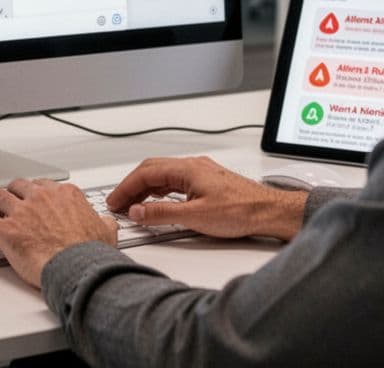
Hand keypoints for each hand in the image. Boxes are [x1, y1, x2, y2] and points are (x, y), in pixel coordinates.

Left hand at [0, 178, 117, 287]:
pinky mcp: (6, 230)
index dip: (35, 193)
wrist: (77, 269)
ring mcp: (22, 212)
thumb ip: (103, 222)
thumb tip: (106, 222)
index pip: (43, 185)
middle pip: (18, 186)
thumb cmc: (90, 253)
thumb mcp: (106, 232)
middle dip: (12, 193)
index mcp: (64, 195)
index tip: (32, 200)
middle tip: (9, 204)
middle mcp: (41, 197)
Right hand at [106, 156, 307, 240]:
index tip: (114, 201)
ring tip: (133, 206)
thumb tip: (138, 212)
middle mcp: (193, 166)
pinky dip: (159, 191)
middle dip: (132, 186)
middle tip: (118, 203)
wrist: (269, 212)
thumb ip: (162, 214)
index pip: (146, 173)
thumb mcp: (195, 217)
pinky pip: (175, 182)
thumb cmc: (241, 210)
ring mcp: (200, 173)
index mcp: (187, 169)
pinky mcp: (207, 182)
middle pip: (152, 170)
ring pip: (163, 176)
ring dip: (145, 189)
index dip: (126, 188)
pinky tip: (157, 203)